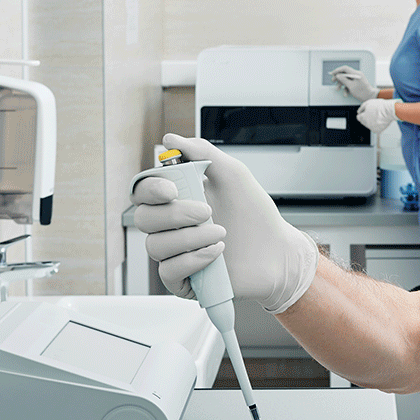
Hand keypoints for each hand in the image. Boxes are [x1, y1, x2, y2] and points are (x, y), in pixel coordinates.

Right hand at [131, 134, 318, 313]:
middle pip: (143, 218)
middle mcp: (170, 227)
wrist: (277, 252)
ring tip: (221, 235)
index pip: (142, 192)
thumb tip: (169, 139)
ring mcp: (175, 254)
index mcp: (176, 200)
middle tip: (208, 212)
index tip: (172, 189)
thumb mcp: (233, 175)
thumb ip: (202, 153)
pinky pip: (168, 272)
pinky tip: (216, 253)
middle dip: (175, 215)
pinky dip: (192, 260)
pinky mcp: (183, 280)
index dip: (149, 189)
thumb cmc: (255, 215)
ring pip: (155, 246)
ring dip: (190, 239)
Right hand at [329, 65, 378, 100]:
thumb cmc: (362, 92)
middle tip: (333, 81)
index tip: (332, 73)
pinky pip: (349, 84)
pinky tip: (346, 94)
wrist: (370, 97)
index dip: (338, 70)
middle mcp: (356, 75)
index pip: (345, 68)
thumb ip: (344, 80)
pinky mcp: (356, 84)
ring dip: (341, 85)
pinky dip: (346, 89)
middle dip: (338, 78)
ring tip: (338, 89)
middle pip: (345, 74)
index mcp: (356, 73)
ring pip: (346, 80)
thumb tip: (338, 75)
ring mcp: (356, 79)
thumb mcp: (351, 86)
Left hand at [357, 98, 398, 133]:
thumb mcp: (368, 103)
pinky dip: (377, 125)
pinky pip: (375, 128)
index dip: (363, 114)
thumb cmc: (379, 106)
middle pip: (364, 122)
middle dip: (367, 118)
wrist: (390, 111)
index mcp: (362, 117)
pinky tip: (380, 120)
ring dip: (372, 122)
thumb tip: (358, 112)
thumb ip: (361, 108)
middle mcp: (366, 124)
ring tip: (378, 116)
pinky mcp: (377, 131)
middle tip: (374, 113)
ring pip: (370, 125)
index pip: (359, 117)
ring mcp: (371, 128)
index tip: (367, 112)